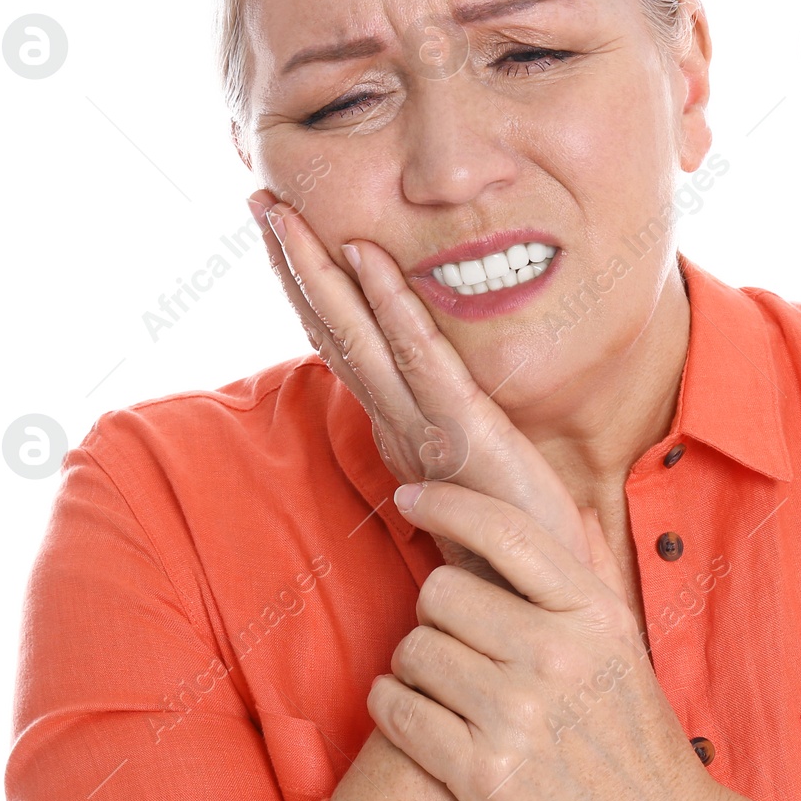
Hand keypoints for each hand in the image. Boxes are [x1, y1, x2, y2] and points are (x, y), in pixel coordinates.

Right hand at [247, 191, 589, 584]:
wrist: (542, 599)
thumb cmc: (510, 535)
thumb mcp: (466, 471)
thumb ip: (438, 436)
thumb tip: (417, 404)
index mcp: (397, 427)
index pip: (340, 345)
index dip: (307, 289)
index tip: (279, 234)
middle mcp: (396, 422)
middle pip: (331, 330)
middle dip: (293, 264)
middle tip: (258, 201)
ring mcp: (423, 426)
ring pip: (357, 336)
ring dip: (320, 271)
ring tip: (286, 214)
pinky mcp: (462, 430)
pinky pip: (420, 355)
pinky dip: (392, 303)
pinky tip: (370, 256)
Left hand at [369, 480, 737, 800]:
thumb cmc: (631, 728)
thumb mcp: (624, 640)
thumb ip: (593, 568)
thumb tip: (569, 506)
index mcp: (593, 614)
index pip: (507, 534)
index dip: (448, 503)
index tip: (412, 494)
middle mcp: (555, 658)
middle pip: (440, 592)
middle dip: (435, 610)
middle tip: (453, 633)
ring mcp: (517, 719)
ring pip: (414, 650)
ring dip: (416, 663)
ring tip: (444, 679)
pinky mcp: (482, 777)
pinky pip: (399, 713)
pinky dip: (392, 705)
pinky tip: (413, 707)